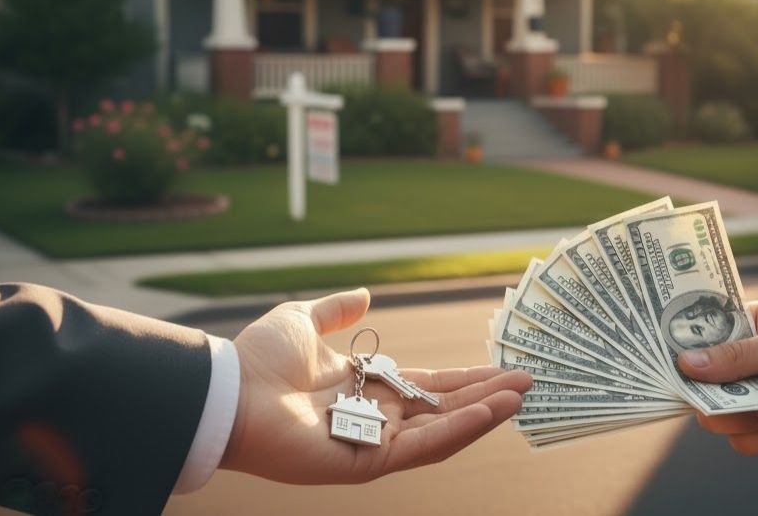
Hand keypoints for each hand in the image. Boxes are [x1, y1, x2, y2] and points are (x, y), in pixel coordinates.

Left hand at [220, 288, 531, 482]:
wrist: (230, 391)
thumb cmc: (260, 357)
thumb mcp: (304, 320)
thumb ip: (337, 311)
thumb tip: (364, 294)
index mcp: (365, 387)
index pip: (427, 384)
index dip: (464, 376)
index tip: (501, 367)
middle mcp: (374, 416)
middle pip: (443, 407)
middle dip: (485, 395)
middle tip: (527, 382)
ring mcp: (373, 441)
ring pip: (440, 430)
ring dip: (482, 414)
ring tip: (520, 397)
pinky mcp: (366, 461)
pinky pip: (421, 448)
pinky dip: (457, 431)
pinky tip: (488, 413)